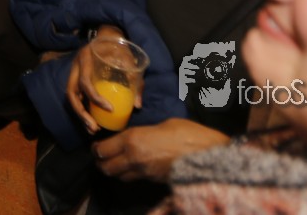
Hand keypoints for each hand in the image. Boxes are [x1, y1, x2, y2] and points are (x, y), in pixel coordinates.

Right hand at [67, 26, 140, 133]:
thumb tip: (137, 105)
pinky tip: (91, 122)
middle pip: (71, 93)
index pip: (85, 81)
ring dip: (80, 115)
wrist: (107, 35)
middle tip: (94, 128)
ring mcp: (74, 73)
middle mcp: (76, 66)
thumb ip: (134, 79)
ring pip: (71, 97)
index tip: (110, 109)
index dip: (95, 98)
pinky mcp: (77, 79)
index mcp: (86, 58)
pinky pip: (76, 97)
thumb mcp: (128, 58)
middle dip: (81, 113)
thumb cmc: (118, 46)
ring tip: (92, 129)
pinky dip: (82, 111)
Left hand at [91, 119, 227, 182]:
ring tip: (116, 162)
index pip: (102, 149)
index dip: (96, 149)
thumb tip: (139, 137)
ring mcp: (144, 172)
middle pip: (106, 167)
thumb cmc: (189, 134)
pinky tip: (134, 167)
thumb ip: (145, 132)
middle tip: (102, 156)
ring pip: (118, 177)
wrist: (209, 156)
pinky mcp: (154, 181)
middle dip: (101, 162)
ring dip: (114, 171)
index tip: (97, 146)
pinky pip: (134, 180)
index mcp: (133, 139)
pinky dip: (130, 175)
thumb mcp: (163, 124)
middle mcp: (133, 158)